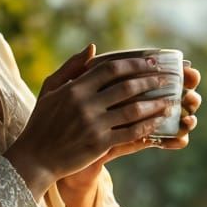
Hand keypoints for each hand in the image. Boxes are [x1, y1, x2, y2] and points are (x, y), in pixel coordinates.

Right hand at [5, 45, 186, 191]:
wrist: (35, 158)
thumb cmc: (42, 122)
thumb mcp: (50, 89)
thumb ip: (71, 67)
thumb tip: (93, 47)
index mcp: (74, 88)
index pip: (111, 69)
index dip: (135, 63)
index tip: (152, 61)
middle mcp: (85, 104)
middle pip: (127, 86)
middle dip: (151, 81)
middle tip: (168, 79)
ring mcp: (94, 124)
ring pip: (133, 110)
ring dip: (155, 104)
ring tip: (170, 101)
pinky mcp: (100, 144)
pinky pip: (130, 132)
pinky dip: (147, 126)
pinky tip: (159, 122)